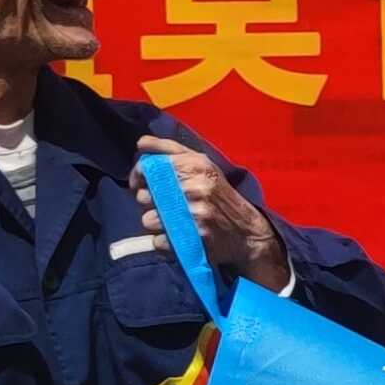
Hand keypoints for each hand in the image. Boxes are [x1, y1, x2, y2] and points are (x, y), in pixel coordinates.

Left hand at [138, 137, 285, 290]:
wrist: (246, 231)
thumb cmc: (219, 193)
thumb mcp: (203, 164)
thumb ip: (171, 150)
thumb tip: (141, 144)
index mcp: (195, 165)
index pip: (148, 167)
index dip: (138, 175)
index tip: (141, 182)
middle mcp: (194, 187)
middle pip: (144, 196)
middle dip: (150, 201)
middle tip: (166, 203)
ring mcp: (193, 215)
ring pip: (148, 220)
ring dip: (157, 222)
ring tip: (174, 220)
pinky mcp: (192, 239)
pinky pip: (157, 241)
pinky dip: (164, 241)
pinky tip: (178, 236)